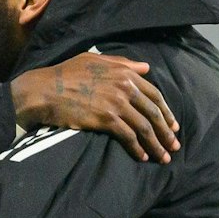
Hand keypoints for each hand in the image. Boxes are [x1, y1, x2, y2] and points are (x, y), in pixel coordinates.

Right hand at [10, 53, 179, 162]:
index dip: (166, 111)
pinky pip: (128, 136)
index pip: (154, 94)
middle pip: (153, 112)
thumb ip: (123, 63)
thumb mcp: (95, 60)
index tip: (172, 125)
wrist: (44, 90)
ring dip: (156, 144)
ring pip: (144, 127)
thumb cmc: (65, 74)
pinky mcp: (106, 119)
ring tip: (163, 157)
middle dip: (167, 131)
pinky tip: (142, 157)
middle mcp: (124, 87)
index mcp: (124, 73)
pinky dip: (137, 148)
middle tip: (174, 146)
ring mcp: (116, 103)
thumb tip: (145, 68)